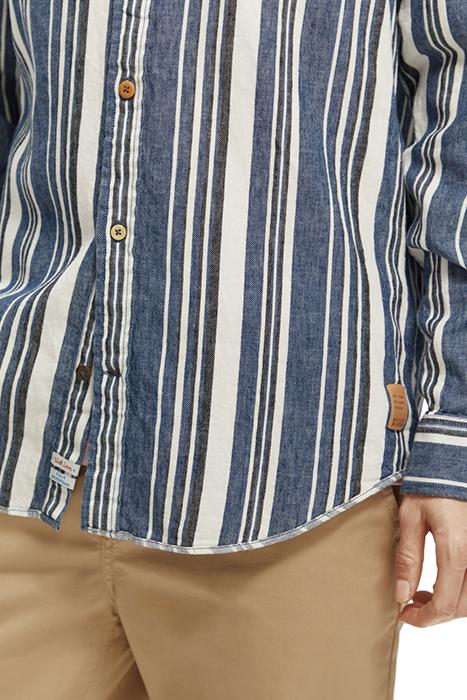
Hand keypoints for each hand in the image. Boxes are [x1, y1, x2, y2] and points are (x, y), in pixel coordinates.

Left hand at [394, 493, 466, 626]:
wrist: (453, 467)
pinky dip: (460, 592)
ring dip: (449, 605)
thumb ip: (408, 558)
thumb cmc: (430, 487)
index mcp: (457, 551)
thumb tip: (402, 594)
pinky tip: (440, 584)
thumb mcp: (411, 518)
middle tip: (409, 606)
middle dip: (435, 614)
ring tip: (422, 595)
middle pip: (461, 607)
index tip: (404, 615)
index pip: (445, 604)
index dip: (423, 618)